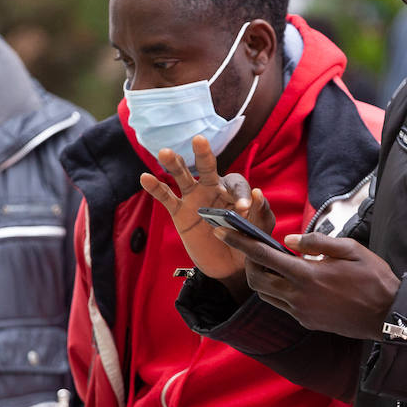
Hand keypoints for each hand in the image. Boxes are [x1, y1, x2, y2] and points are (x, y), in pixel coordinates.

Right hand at [139, 135, 276, 295]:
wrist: (228, 265)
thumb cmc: (246, 243)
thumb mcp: (259, 230)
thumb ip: (261, 212)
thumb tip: (256, 192)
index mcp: (235, 191)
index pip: (236, 185)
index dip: (240, 196)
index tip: (242, 210)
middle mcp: (213, 189)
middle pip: (207, 168)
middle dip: (203, 154)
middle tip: (199, 140)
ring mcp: (194, 199)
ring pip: (183, 177)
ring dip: (174, 164)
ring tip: (165, 153)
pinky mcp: (179, 212)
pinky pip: (166, 197)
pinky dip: (155, 187)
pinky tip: (145, 177)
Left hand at [216, 231, 400, 339]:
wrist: (389, 316)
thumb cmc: (374, 278)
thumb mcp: (350, 250)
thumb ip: (316, 242)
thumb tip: (288, 239)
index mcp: (307, 275)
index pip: (263, 256)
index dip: (240, 242)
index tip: (222, 231)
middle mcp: (298, 297)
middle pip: (255, 280)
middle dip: (248, 263)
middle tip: (253, 248)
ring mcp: (301, 313)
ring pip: (266, 295)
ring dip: (262, 278)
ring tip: (272, 262)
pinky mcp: (306, 322)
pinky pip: (282, 305)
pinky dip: (278, 290)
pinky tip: (292, 279)